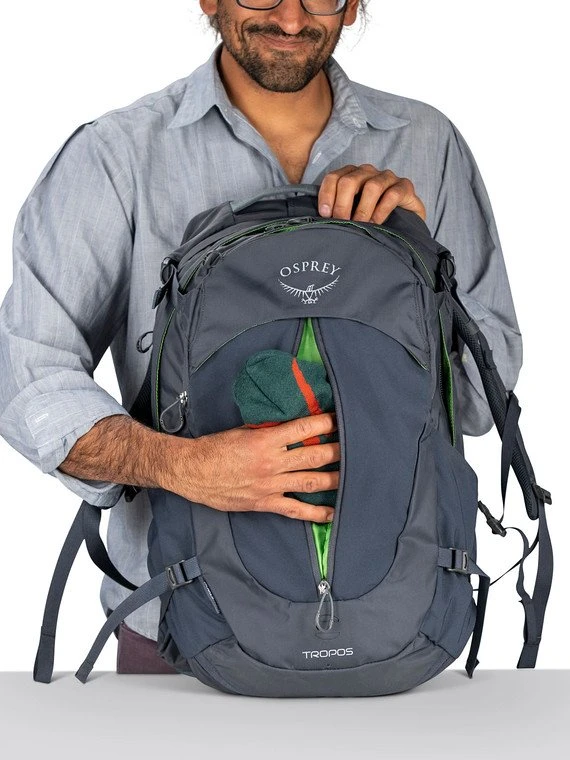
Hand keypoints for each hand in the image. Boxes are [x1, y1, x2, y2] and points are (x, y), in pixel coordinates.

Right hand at [164, 412, 338, 522]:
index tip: (338, 418)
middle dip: (337, 450)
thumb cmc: (215, 448)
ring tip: (352, 473)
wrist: (192, 472)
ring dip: (334, 478)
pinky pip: (296, 509)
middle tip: (356, 445)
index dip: (324, 423)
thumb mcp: (242, 431)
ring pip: (311, 482)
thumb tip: (291, 425)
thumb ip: (268, 430)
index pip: (303, 429)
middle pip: (314, 456)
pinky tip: (332, 512)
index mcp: (266, 441)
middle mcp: (272, 463)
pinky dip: (316, 513)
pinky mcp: (265, 502)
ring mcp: (270, 485)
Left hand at [318, 164, 425, 223]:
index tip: (325, 215)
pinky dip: (382, 210)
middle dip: (343, 204)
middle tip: (342, 223)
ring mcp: (387, 177)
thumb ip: (336, 211)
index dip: (327, 195)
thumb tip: (320, 220)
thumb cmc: (371, 217)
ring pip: (372, 186)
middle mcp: (368, 172)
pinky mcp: (404, 186)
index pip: (334, 177)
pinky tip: (376, 223)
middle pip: (350, 181)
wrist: (403, 222)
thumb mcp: (350, 213)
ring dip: (363, 209)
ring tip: (360, 225)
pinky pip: (392, 194)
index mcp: (351, 175)